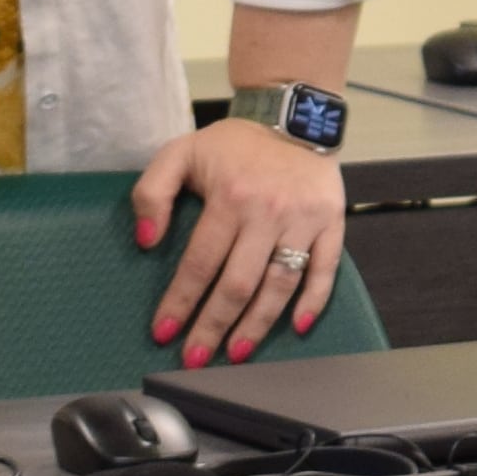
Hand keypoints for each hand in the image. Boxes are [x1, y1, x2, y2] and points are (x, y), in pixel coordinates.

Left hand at [131, 118, 349, 364]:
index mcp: (228, 197)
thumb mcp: (179, 152)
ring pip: (278, 284)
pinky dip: (313, 300)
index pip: (199, 263)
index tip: (163, 332)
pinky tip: (297, 326)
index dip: (180, 302)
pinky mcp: (330, 222)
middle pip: (237, 284)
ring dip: (257, 324)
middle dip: (213, 326)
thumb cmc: (232, 143)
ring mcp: (302, 220)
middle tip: (195, 359)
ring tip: (236, 353)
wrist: (292, 116)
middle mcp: (266, 213)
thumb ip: (152, 193)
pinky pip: (324, 269)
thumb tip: (146, 240)